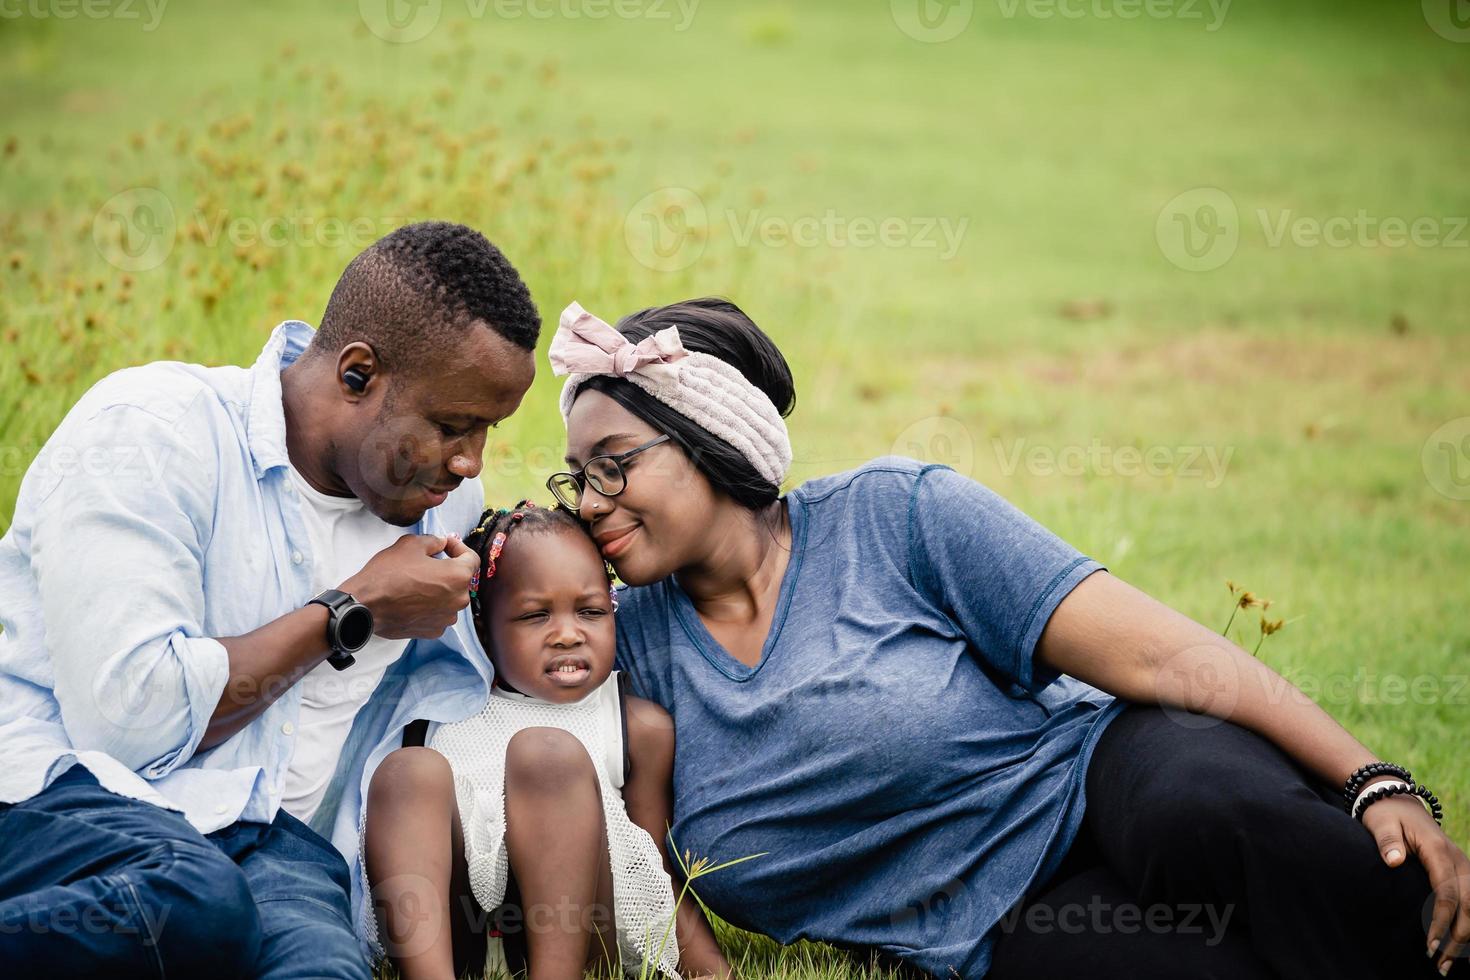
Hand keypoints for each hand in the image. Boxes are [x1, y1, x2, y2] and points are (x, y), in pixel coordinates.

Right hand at [339, 534, 479, 639]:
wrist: (365, 605)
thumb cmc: (388, 573)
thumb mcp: (411, 544)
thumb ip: (434, 541)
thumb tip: (442, 543)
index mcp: (459, 576)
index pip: (471, 558)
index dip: (459, 548)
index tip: (446, 545)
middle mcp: (459, 600)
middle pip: (460, 580)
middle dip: (447, 569)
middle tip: (427, 562)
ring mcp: (446, 618)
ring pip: (449, 598)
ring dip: (439, 588)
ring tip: (417, 582)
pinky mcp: (433, 631)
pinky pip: (438, 613)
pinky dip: (431, 605)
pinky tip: (413, 599)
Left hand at [1362, 793, 1469, 973]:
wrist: (1396, 799)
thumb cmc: (1386, 814)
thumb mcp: (1381, 823)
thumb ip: (1387, 842)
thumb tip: (1394, 861)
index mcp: (1439, 851)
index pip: (1447, 893)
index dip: (1441, 920)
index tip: (1430, 944)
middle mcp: (1457, 860)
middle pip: (1468, 905)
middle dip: (1458, 937)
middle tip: (1441, 964)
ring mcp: (1463, 866)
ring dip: (1465, 935)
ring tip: (1448, 964)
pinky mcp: (1461, 873)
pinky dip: (1468, 923)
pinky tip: (1460, 945)